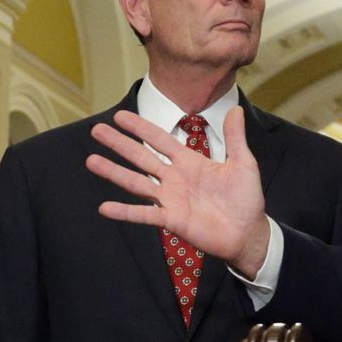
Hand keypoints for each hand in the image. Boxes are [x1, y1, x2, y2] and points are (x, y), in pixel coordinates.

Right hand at [87, 107, 271, 274]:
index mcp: (190, 162)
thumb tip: (235, 108)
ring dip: (114, 172)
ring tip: (92, 160)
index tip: (120, 116)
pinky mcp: (171, 220)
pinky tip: (105, 207)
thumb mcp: (243, 163)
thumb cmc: (246, 199)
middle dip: (120, 144)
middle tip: (97, 130)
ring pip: (137, 182)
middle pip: (142, 157)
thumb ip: (234, 137)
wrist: (249, 232)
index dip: (141, 127)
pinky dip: (125, 211)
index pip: (160, 139)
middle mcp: (175, 178)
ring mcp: (170, 199)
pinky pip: (144, 215)